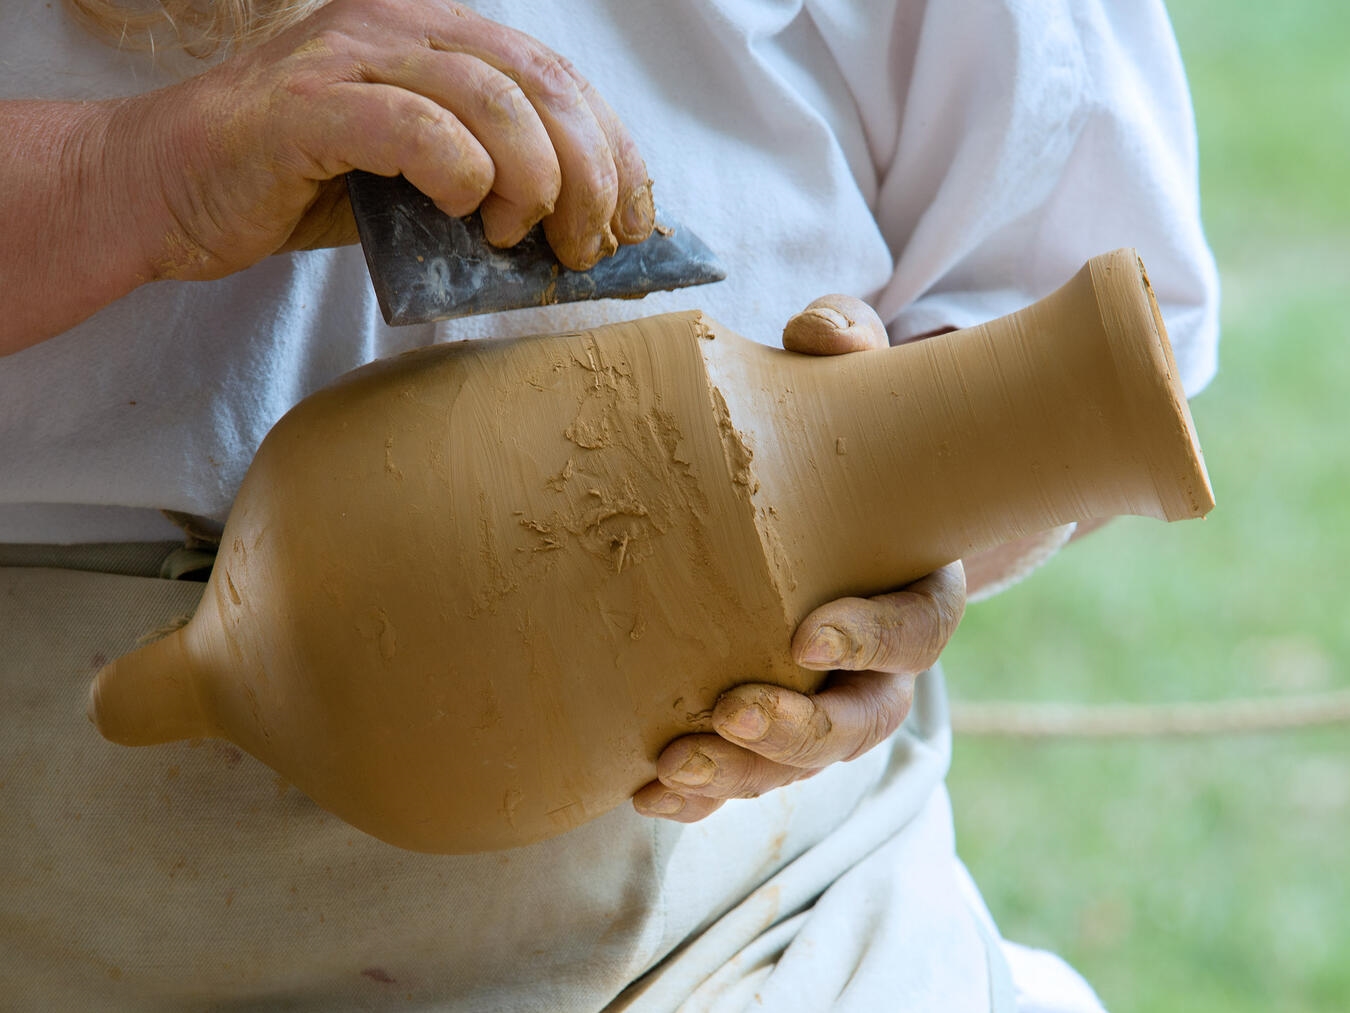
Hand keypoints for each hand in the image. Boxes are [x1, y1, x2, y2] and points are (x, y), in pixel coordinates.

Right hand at [112, 0, 651, 279]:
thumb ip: (490, 184)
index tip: (636, 222)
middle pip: (540, 84)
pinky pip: (412, 127)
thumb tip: (581, 233)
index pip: (559, 79)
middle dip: (589, 174)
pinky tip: (465, 210)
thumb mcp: (416, 181)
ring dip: (533, 178)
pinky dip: (459, 172)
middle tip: (587, 244)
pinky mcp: (305, 105)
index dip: (615, 151)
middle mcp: (401, 25)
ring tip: (524, 234)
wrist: (168, 189)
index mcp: (439, 34)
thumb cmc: (297, 185)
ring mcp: (350, 56)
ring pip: (489, 98)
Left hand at [632, 296, 967, 822]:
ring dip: (740, 771)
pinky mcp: (768, 714)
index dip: (872, 638)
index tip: (807, 631)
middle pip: (862, 720)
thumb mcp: (847, 374)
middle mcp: (876, 657)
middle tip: (729, 713)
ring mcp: (824, 695)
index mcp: (913, 584)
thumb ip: (842, 346)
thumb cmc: (835, 425)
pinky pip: (744, 771)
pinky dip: (700, 791)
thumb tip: (826, 332)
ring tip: (670, 763)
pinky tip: (645, 789)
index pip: (918, 630)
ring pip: (800, 759)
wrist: (816, 475)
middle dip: (798, 729)